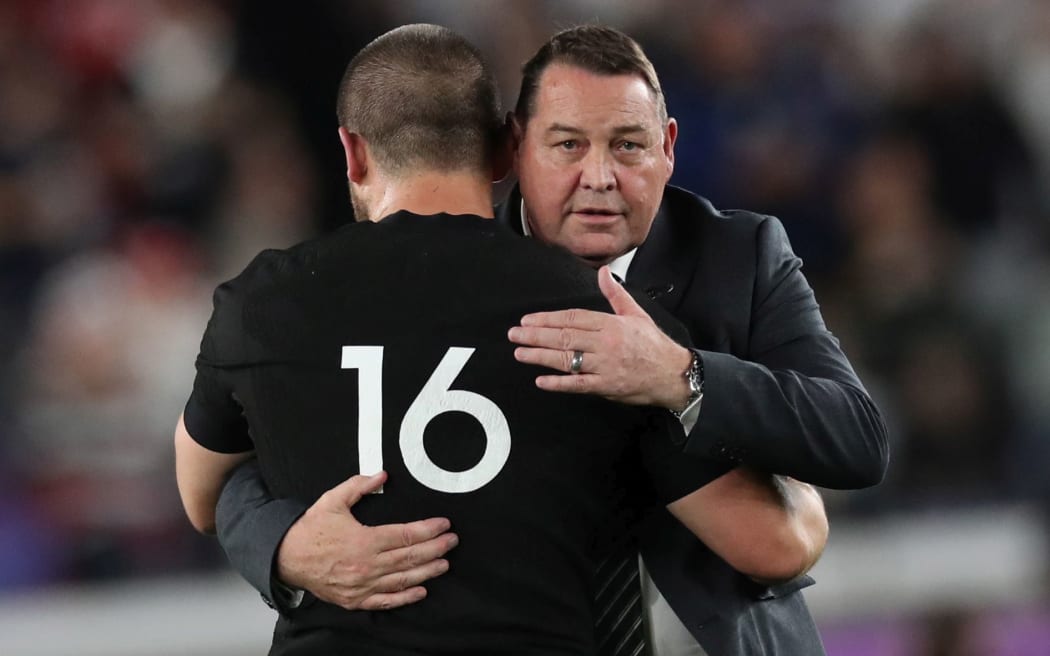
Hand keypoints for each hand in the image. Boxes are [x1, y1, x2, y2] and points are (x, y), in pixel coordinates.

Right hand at [276, 471, 458, 610]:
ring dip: (427, 572)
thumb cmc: (311, 529)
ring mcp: (361, 585)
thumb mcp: (333, 500)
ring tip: (444, 564)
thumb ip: (359, 486)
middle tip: (452, 541)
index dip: (428, 530)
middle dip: (435, 549)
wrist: (287, 558)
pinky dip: (405, 597)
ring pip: (402, 580)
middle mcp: (366, 565)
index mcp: (364, 540)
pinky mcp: (355, 599)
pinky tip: (420, 591)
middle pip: (409, 558)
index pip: (405, 535)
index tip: (443, 524)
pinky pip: (385, 601)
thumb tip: (382, 475)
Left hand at [508, 266, 693, 409]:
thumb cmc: (652, 344)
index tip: (528, 320)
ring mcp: (605, 366)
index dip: (548, 319)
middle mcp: (606, 343)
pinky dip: (559, 384)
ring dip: (540, 356)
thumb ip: (615, 294)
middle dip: (536, 335)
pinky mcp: (607, 386)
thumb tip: (604, 272)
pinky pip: (578, 385)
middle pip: (565, 337)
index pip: (573, 318)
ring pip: (567, 359)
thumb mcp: (636, 314)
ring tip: (520, 353)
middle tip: (514, 334)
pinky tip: (541, 381)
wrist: (672, 374)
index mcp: (611, 324)